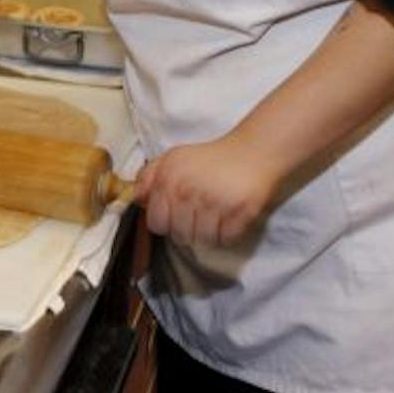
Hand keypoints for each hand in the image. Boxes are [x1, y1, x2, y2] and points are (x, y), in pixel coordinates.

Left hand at [134, 135, 277, 247]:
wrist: (254, 151)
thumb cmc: (210, 158)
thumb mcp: (173, 159)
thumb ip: (148, 178)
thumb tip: (139, 201)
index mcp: (168, 178)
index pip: (156, 223)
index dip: (166, 222)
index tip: (178, 214)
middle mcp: (187, 190)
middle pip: (179, 236)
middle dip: (187, 230)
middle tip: (200, 215)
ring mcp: (214, 202)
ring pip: (201, 241)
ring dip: (208, 234)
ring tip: (215, 217)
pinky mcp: (239, 212)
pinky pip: (224, 240)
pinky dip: (227, 234)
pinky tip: (230, 218)